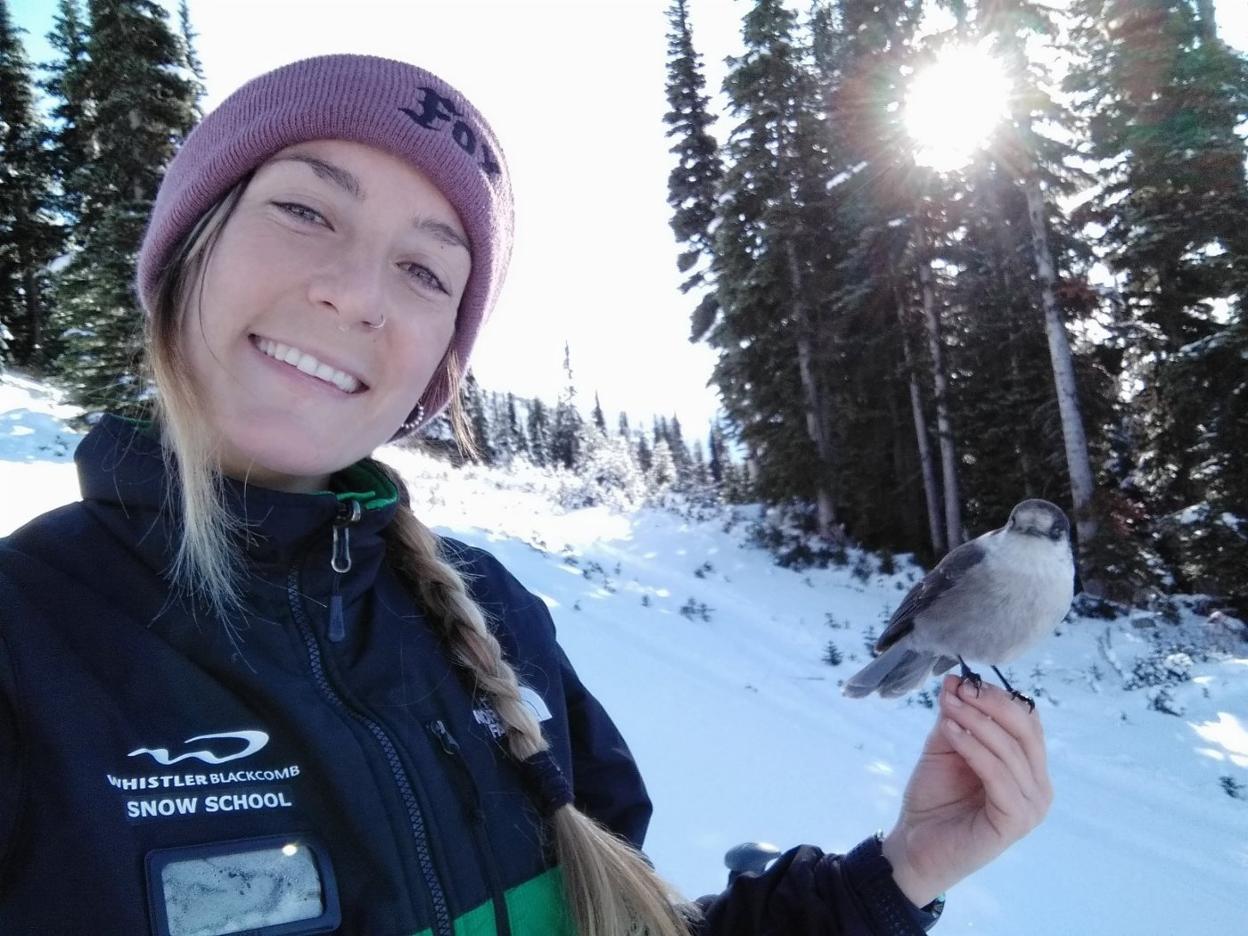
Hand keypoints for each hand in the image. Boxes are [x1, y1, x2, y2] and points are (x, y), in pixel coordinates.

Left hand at [880, 674, 1052, 907]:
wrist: (915, 845)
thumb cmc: (934, 796)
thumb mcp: (945, 746)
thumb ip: (955, 715)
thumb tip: (956, 678)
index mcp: (1029, 767)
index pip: (1028, 720)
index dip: (998, 696)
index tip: (963, 680)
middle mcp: (1039, 786)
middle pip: (1027, 731)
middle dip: (991, 704)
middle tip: (959, 690)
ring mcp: (1031, 806)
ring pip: (1010, 750)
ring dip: (976, 722)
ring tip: (948, 708)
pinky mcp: (1015, 822)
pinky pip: (998, 775)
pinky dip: (973, 748)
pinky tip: (950, 732)